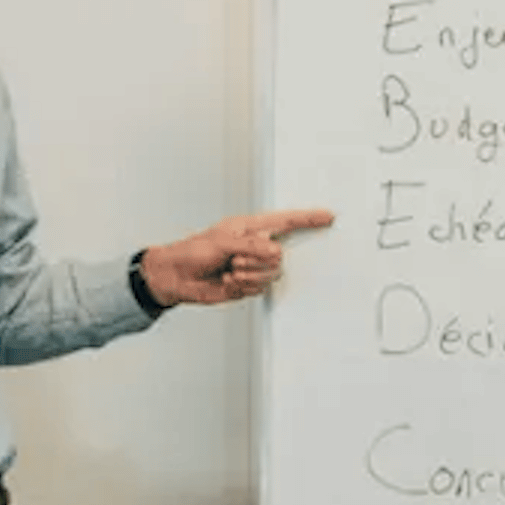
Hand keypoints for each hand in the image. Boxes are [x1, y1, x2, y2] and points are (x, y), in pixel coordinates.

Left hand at [140, 208, 334, 307]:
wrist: (176, 277)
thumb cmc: (192, 252)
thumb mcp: (222, 243)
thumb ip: (251, 246)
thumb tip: (274, 252)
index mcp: (251, 228)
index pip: (286, 221)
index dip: (308, 219)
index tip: (327, 216)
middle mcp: (255, 247)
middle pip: (279, 255)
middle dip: (258, 261)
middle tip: (236, 260)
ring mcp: (252, 267)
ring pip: (271, 274)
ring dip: (248, 275)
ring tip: (230, 270)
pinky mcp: (247, 285)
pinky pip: (259, 288)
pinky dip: (242, 286)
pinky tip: (227, 281)